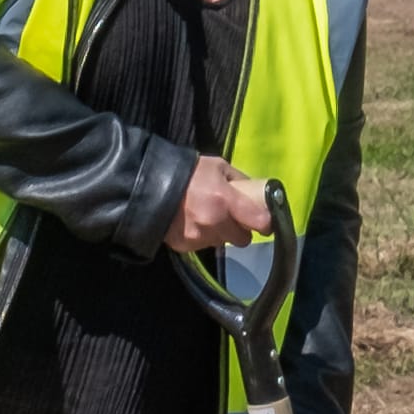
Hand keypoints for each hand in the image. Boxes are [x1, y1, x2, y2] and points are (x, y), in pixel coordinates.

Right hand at [164, 161, 278, 258]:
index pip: (259, 222)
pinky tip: (191, 222)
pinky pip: (202, 245)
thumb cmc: (186, 173)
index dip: (265, 222)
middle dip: (239, 230)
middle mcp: (215, 223)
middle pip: (241, 239)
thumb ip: (238, 180)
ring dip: (219, 233)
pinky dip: (201, 236)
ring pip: (221, 242)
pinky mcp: (185, 246)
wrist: (147, 186)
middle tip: (231, 217)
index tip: (265, 222)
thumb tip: (254, 189)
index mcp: (226, 201)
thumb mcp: (217, 166)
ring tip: (206, 216)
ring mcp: (199, 237)